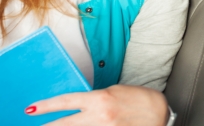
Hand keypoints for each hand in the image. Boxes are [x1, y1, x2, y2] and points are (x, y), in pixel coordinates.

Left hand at [27, 85, 168, 125]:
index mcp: (100, 99)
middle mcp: (98, 116)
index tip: (31, 109)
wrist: (161, 115)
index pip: (65, 102)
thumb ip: (96, 98)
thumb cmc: (141, 100)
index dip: (46, 106)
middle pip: (63, 124)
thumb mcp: (116, 92)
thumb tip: (81, 105)